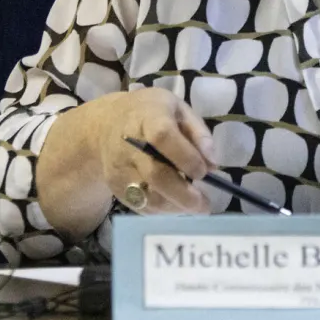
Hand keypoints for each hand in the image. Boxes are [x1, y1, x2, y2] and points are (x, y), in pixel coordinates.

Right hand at [38, 88, 215, 232]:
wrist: (106, 124)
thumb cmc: (150, 113)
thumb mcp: (178, 109)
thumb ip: (198, 133)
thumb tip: (213, 164)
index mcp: (147, 118)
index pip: (162, 136)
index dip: (185, 156)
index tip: (203, 172)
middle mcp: (129, 145)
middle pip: (155, 174)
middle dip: (183, 194)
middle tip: (205, 205)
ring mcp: (120, 169)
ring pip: (147, 196)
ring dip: (175, 206)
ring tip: (196, 206)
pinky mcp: (115, 187)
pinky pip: (140, 205)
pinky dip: (162, 210)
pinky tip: (177, 204)